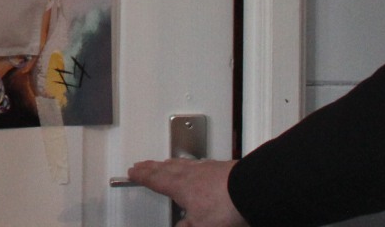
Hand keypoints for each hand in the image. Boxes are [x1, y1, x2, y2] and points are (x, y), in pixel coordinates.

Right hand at [127, 159, 243, 226]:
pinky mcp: (222, 168)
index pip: (155, 179)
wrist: (251, 190)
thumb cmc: (224, 206)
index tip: (133, 172)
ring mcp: (206, 168)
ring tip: (164, 163)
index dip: (142, 176)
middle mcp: (189, 173)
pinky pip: (198, 164)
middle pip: (165, 168)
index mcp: (178, 186)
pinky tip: (195, 166)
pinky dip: (190, 164)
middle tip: (142, 164)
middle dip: (152, 167)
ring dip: (169, 163)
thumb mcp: (201, 226)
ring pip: (181, 164)